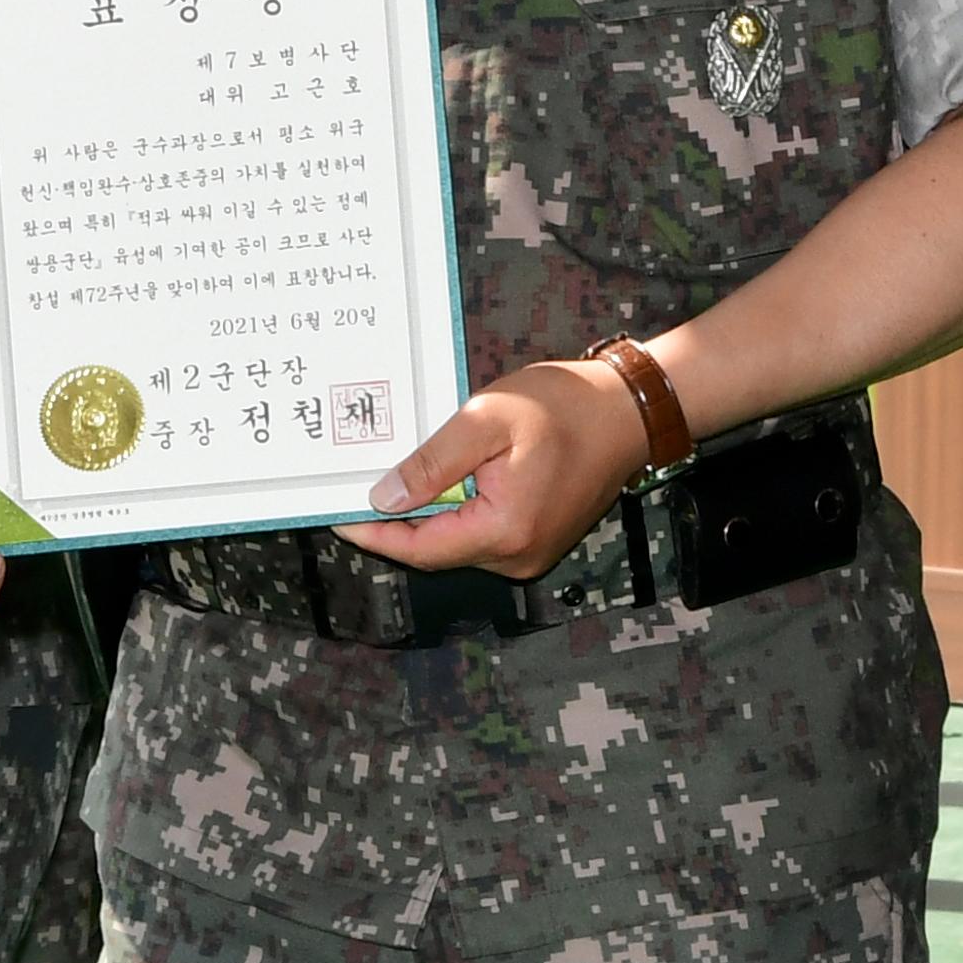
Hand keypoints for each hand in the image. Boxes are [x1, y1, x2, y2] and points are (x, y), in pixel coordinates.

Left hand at [332, 359, 651, 582]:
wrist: (627, 411)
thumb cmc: (563, 407)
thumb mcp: (486, 420)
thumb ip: (432, 463)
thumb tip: (382, 499)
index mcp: (504, 531)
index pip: (419, 548)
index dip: (373, 534)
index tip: (334, 514)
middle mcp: (516, 556)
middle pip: (434, 550)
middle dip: (394, 522)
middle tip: (353, 487)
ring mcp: (529, 552)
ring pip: (456, 542)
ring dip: (424, 514)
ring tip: (391, 476)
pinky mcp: (536, 540)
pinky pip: (479, 533)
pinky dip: (453, 511)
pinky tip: (436, 479)